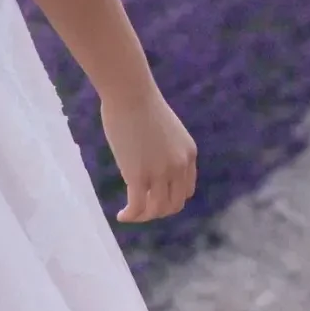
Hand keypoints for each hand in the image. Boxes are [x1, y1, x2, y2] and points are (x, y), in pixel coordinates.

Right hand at [102, 86, 196, 221]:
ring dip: (143, 217)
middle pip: (174, 205)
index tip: (153, 198)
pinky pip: (137, 206)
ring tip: (128, 214)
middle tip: (140, 209)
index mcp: (189, 154)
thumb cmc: (140, 104)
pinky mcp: (139, 176)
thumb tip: (150, 161)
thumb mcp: (165, 130)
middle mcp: (179, 166)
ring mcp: (160, 172)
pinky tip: (121, 215)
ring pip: (156, 210)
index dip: (170, 199)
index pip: (186, 190)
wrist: (130, 93)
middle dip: (157, 211)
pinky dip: (130, 215)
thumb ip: (164, 149)